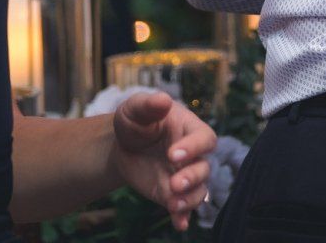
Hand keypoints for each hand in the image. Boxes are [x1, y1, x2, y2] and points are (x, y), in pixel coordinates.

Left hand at [108, 90, 215, 230]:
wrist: (120, 146)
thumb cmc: (134, 121)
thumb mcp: (134, 109)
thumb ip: (148, 104)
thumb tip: (163, 100)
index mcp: (189, 129)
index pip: (204, 138)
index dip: (194, 147)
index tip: (173, 154)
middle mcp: (192, 154)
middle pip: (204, 167)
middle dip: (192, 177)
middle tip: (174, 183)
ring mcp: (183, 176)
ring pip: (199, 190)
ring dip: (190, 199)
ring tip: (173, 204)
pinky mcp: (171, 194)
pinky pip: (183, 207)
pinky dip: (183, 216)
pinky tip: (179, 224)